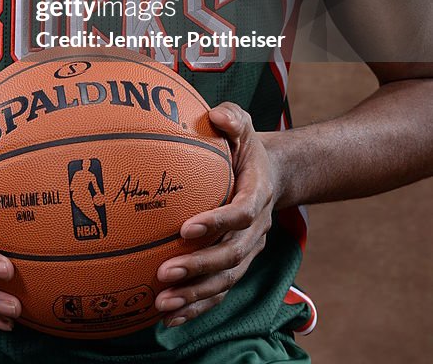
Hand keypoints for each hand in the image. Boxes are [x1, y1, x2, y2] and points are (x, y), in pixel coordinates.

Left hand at [155, 102, 276, 327]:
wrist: (270, 175)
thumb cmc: (245, 147)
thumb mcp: (243, 126)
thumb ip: (232, 119)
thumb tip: (216, 115)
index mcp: (257, 194)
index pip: (240, 213)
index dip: (217, 223)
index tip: (186, 228)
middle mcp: (256, 229)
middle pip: (231, 256)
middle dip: (198, 268)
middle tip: (164, 273)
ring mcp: (248, 251)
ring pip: (225, 281)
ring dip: (194, 295)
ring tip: (162, 303)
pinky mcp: (237, 266)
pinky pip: (218, 292)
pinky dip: (196, 307)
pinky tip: (167, 318)